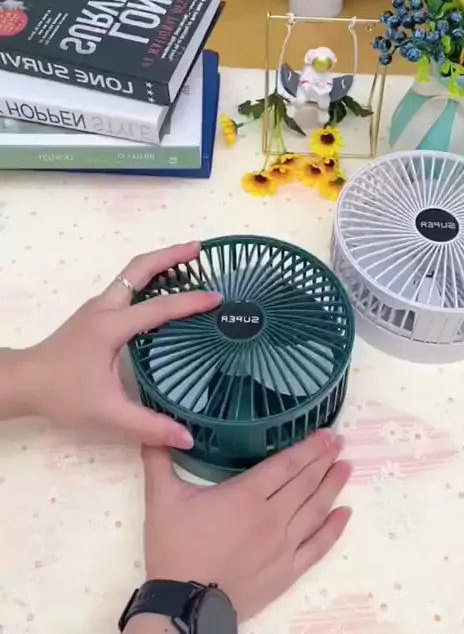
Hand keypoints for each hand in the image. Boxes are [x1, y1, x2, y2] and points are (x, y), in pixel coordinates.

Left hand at [21, 243, 220, 447]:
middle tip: (200, 248)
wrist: (24, 383)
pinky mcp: (95, 313)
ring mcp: (98, 307)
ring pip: (131, 273)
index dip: (190, 302)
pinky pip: (127, 286)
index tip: (218, 298)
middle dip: (171, 254)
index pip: (158, 308)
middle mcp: (105, 308)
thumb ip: (148, 426)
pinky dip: (149, 278)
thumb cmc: (63, 395)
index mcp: (111, 326)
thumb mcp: (108, 414)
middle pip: (140, 267)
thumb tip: (187, 437)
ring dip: (159, 263)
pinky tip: (163, 292)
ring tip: (188, 261)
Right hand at [142, 430, 351, 620]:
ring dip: (332, 487)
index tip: (326, 434)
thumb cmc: (175, 549)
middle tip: (340, 442)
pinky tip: (345, 514)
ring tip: (346, 468)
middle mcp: (273, 517)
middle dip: (324, 460)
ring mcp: (284, 546)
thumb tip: (151, 432)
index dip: (308, 447)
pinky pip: (318, 547)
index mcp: (247, 495)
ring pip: (315, 510)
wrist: (184, 606)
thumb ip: (158, 461)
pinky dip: (334, 529)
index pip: (286, 464)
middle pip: (305, 482)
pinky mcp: (287, 571)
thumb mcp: (161, 500)